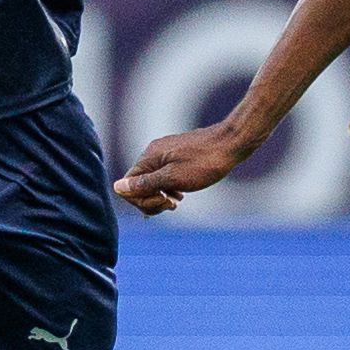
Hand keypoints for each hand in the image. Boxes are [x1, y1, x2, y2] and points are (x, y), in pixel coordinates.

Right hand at [115, 119, 257, 215]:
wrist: (232, 143)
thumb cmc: (205, 162)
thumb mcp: (174, 179)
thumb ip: (145, 184)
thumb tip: (117, 188)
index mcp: (150, 157)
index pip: (127, 185)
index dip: (141, 200)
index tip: (163, 203)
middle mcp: (154, 153)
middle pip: (137, 184)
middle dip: (151, 200)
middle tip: (172, 206)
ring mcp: (166, 153)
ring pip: (152, 181)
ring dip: (160, 196)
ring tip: (177, 202)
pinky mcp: (177, 155)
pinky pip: (163, 176)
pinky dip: (168, 188)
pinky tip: (180, 195)